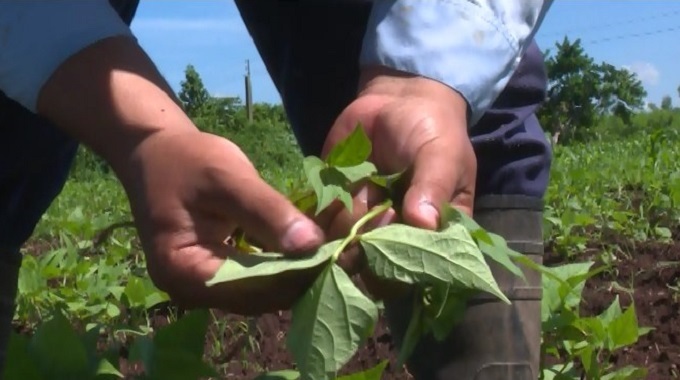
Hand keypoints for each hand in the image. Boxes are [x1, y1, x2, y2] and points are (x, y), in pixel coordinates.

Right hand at [121, 130, 329, 313]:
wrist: (155, 152)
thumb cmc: (186, 159)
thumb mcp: (227, 177)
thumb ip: (267, 212)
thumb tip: (312, 245)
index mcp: (184, 272)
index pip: (256, 288)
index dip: (302, 272)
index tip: (343, 249)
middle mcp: (191, 292)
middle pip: (262, 296)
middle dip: (307, 272)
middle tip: (350, 246)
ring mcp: (203, 288)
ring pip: (265, 291)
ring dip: (300, 269)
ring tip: (338, 243)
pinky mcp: (217, 275)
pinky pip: (258, 278)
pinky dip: (286, 262)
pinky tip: (314, 243)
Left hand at [316, 66, 476, 298]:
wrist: (398, 101)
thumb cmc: (432, 130)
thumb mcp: (442, 154)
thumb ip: (433, 187)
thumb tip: (424, 223)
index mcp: (434, 235)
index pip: (420, 268)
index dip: (402, 265)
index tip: (390, 238)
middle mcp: (398, 238)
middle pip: (377, 264)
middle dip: (364, 248)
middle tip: (367, 215)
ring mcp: (365, 223)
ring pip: (345, 245)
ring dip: (340, 230)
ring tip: (353, 197)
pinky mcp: (338, 206)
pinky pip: (323, 223)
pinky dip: (316, 218)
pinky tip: (324, 201)